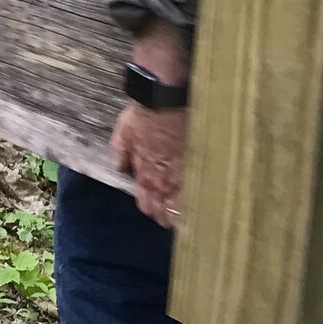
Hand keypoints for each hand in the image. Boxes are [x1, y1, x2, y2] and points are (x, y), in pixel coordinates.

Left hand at [113, 101, 187, 226]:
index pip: (146, 202)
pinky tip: (202, 206)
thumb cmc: (144, 115)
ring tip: (186, 221)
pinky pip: (196, 190)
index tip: (154, 212)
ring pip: (182, 204)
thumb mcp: (123, 132)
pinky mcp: (196, 165)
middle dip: (166, 216)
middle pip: (165, 209)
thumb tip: (120, 166)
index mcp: (144, 173)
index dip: (150, 209)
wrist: (166, 102)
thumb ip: (121, 152)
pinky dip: (197, 199)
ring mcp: (180, 174)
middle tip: (171, 220)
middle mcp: (162, 178)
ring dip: (182, 213)